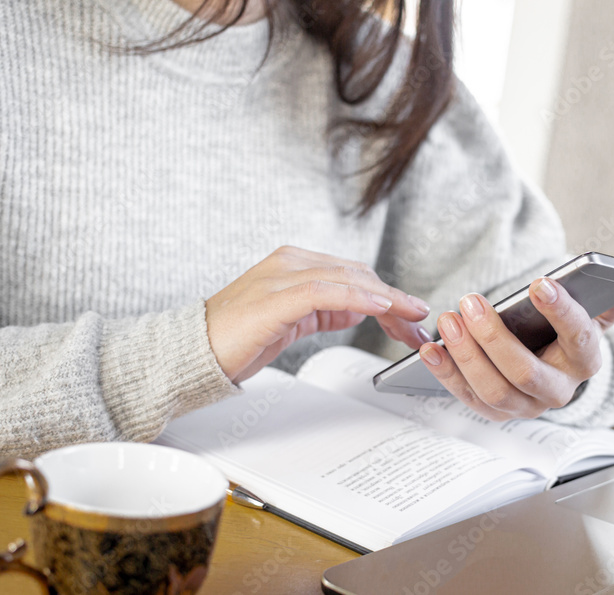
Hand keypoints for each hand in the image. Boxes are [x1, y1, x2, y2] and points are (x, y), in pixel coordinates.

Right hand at [206, 246, 431, 383]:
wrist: (193, 352)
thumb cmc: (236, 339)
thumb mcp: (293, 321)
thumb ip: (326, 308)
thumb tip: (362, 306)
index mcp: (294, 264)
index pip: (354, 273)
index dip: (389, 294)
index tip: (413, 316)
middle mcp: (290, 262)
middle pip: (358, 274)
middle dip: (395, 301)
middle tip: (419, 326)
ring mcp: (282, 275)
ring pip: (349, 278)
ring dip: (388, 299)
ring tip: (411, 318)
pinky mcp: (276, 296)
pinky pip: (326, 290)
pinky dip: (359, 297)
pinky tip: (381, 307)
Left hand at [417, 268, 613, 419]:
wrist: (545, 361)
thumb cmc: (565, 331)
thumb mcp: (598, 310)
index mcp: (585, 360)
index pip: (580, 337)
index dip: (563, 311)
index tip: (540, 283)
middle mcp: (557, 390)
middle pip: (524, 372)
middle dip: (494, 337)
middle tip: (470, 301)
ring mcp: (523, 405)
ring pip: (492, 390)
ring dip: (466, 355)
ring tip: (449, 318)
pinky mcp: (493, 411)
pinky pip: (466, 398)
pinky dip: (446, 373)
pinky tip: (430, 349)